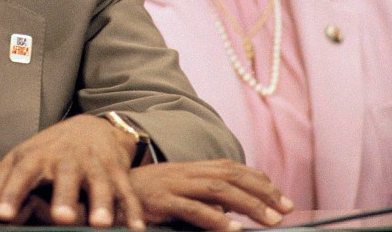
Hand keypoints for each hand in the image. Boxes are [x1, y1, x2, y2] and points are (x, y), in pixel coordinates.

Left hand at [0, 114, 145, 228]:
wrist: (91, 128)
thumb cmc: (49, 150)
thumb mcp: (22, 161)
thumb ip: (0, 186)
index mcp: (38, 156)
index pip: (21, 174)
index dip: (10, 193)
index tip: (1, 214)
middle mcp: (67, 159)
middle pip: (65, 177)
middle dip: (64, 196)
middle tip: (61, 218)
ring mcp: (95, 164)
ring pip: (100, 184)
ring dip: (102, 204)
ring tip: (101, 224)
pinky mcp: (118, 172)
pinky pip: (127, 192)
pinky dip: (133, 209)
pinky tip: (136, 227)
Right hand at [126, 159, 292, 230]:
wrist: (105, 193)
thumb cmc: (142, 198)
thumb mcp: (175, 193)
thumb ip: (200, 198)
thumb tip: (228, 210)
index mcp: (189, 168)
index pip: (230, 167)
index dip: (258, 179)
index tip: (280, 196)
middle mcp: (184, 172)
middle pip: (230, 175)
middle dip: (263, 191)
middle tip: (286, 208)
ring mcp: (173, 184)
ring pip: (219, 189)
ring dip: (249, 204)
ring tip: (271, 220)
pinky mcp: (162, 201)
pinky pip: (193, 209)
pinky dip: (216, 219)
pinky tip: (233, 229)